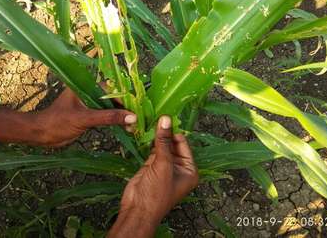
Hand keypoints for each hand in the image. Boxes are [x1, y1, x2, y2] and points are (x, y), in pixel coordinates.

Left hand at [36, 88, 136, 147]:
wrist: (40, 135)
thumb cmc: (58, 122)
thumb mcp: (85, 118)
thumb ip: (108, 117)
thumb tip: (132, 117)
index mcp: (85, 87)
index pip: (111, 89)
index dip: (124, 98)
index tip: (136, 108)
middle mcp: (88, 94)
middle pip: (112, 99)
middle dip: (124, 108)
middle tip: (136, 119)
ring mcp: (89, 106)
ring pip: (110, 108)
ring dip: (120, 116)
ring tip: (133, 125)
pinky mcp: (88, 117)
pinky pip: (105, 117)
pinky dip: (114, 121)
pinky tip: (124, 127)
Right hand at [108, 116, 198, 237]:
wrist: (137, 209)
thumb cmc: (156, 194)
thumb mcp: (163, 165)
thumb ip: (163, 142)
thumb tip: (165, 120)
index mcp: (189, 169)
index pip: (183, 143)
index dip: (174, 132)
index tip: (166, 117)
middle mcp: (179, 167)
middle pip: (173, 142)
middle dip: (165, 132)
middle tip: (157, 116)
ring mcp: (165, 165)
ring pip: (162, 145)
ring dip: (157, 135)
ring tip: (150, 120)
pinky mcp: (152, 165)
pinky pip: (153, 149)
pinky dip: (149, 141)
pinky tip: (145, 131)